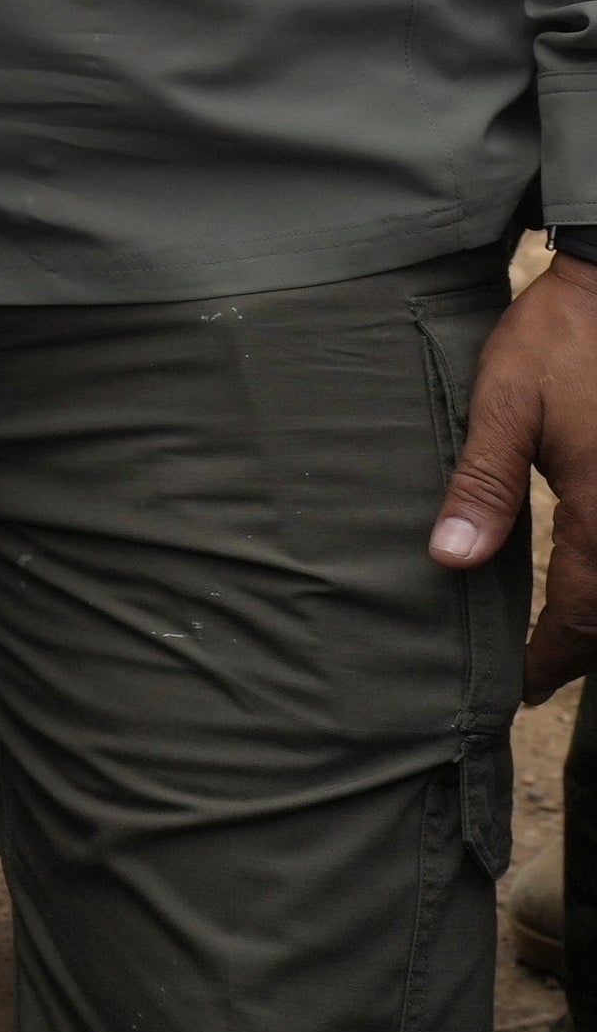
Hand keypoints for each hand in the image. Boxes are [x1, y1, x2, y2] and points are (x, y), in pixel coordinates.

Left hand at [436, 239, 596, 686]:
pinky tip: (591, 578)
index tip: (519, 689)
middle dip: (582, 650)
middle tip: (540, 674)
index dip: (549, 660)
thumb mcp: (505, 407)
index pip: (578, 616)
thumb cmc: (559, 342)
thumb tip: (448, 560)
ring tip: (563, 638)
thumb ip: (482, 485)